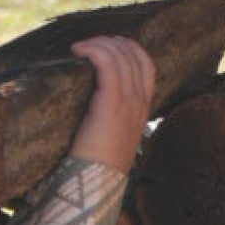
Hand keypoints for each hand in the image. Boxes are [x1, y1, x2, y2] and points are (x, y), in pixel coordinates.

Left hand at [69, 35, 156, 173]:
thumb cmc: (97, 161)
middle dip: (110, 42)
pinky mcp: (110, 104)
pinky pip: (107, 64)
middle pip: (133, 55)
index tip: (109, 43)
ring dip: (99, 43)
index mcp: (142, 107)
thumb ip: (110, 113)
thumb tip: (92, 95)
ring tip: (80, 47)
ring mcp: (128, 102)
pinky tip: (79, 51)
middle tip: (87, 44)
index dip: (129, 47)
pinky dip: (94, 51)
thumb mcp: (111, 133)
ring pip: (120, 56)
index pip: (146, 64)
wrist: (95, 183)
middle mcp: (139, 102)